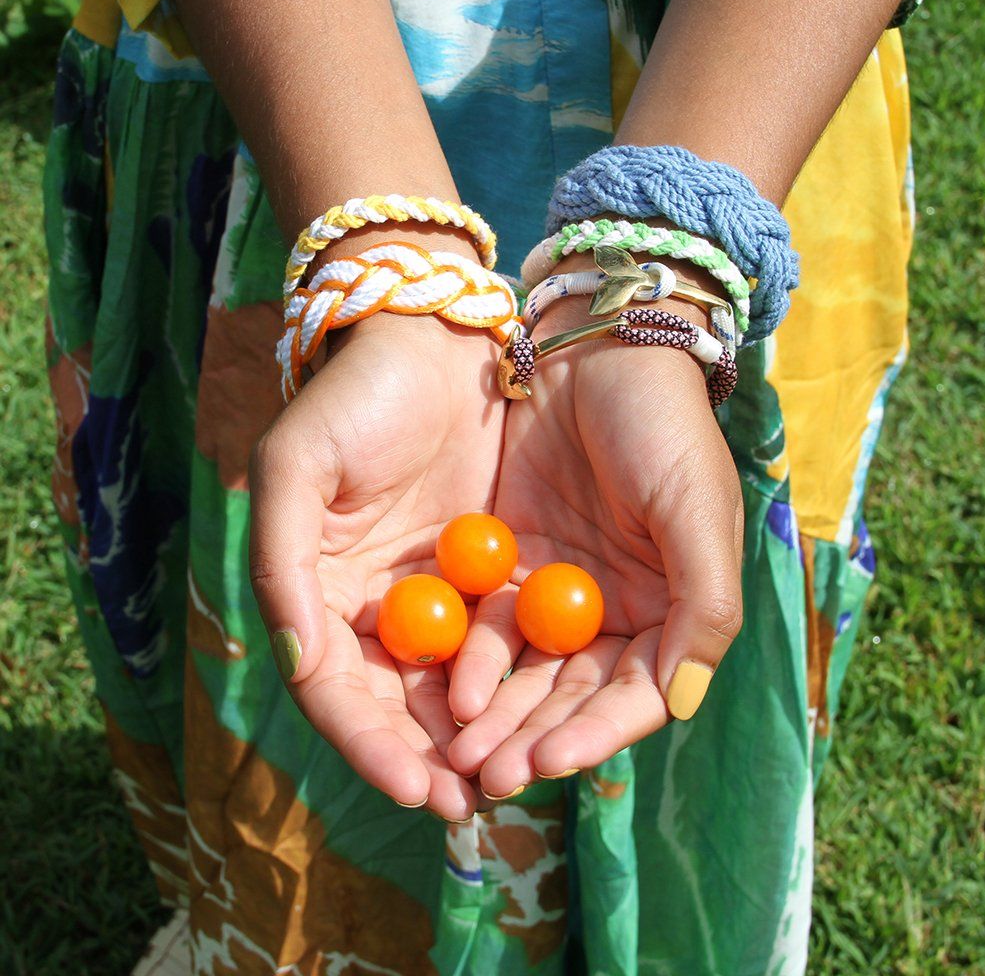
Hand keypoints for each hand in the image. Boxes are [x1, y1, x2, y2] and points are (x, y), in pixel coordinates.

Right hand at [249, 311, 503, 820]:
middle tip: (473, 805)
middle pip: (396, 703)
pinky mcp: (487, 571)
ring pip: (451, 682)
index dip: (370, 745)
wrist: (430, 338)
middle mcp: (373, 605)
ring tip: (513, 775)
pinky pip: (500, 635)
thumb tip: (299, 666)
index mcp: (318, 593)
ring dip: (477, 731)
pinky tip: (543, 710)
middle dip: (430, 757)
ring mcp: (433, 592)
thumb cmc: (352, 397)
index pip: (337, 691)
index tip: (415, 789)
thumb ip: (282, 568)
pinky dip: (516, 676)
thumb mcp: (296, 468)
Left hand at [447, 293, 743, 798]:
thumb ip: (703, 605)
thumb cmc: (661, 424)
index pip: (635, 692)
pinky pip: (487, 622)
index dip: (596, 733)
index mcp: (670, 608)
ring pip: (525, 671)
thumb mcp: (697, 508)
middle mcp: (614, 611)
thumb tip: (681, 704)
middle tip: (487, 777)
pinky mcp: (508, 563)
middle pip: (572, 695)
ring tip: (458, 750)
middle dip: (532, 737)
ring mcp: (558, 591)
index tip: (550, 763)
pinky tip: (442, 685)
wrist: (595, 347)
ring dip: (494, 712)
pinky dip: (468, 656)